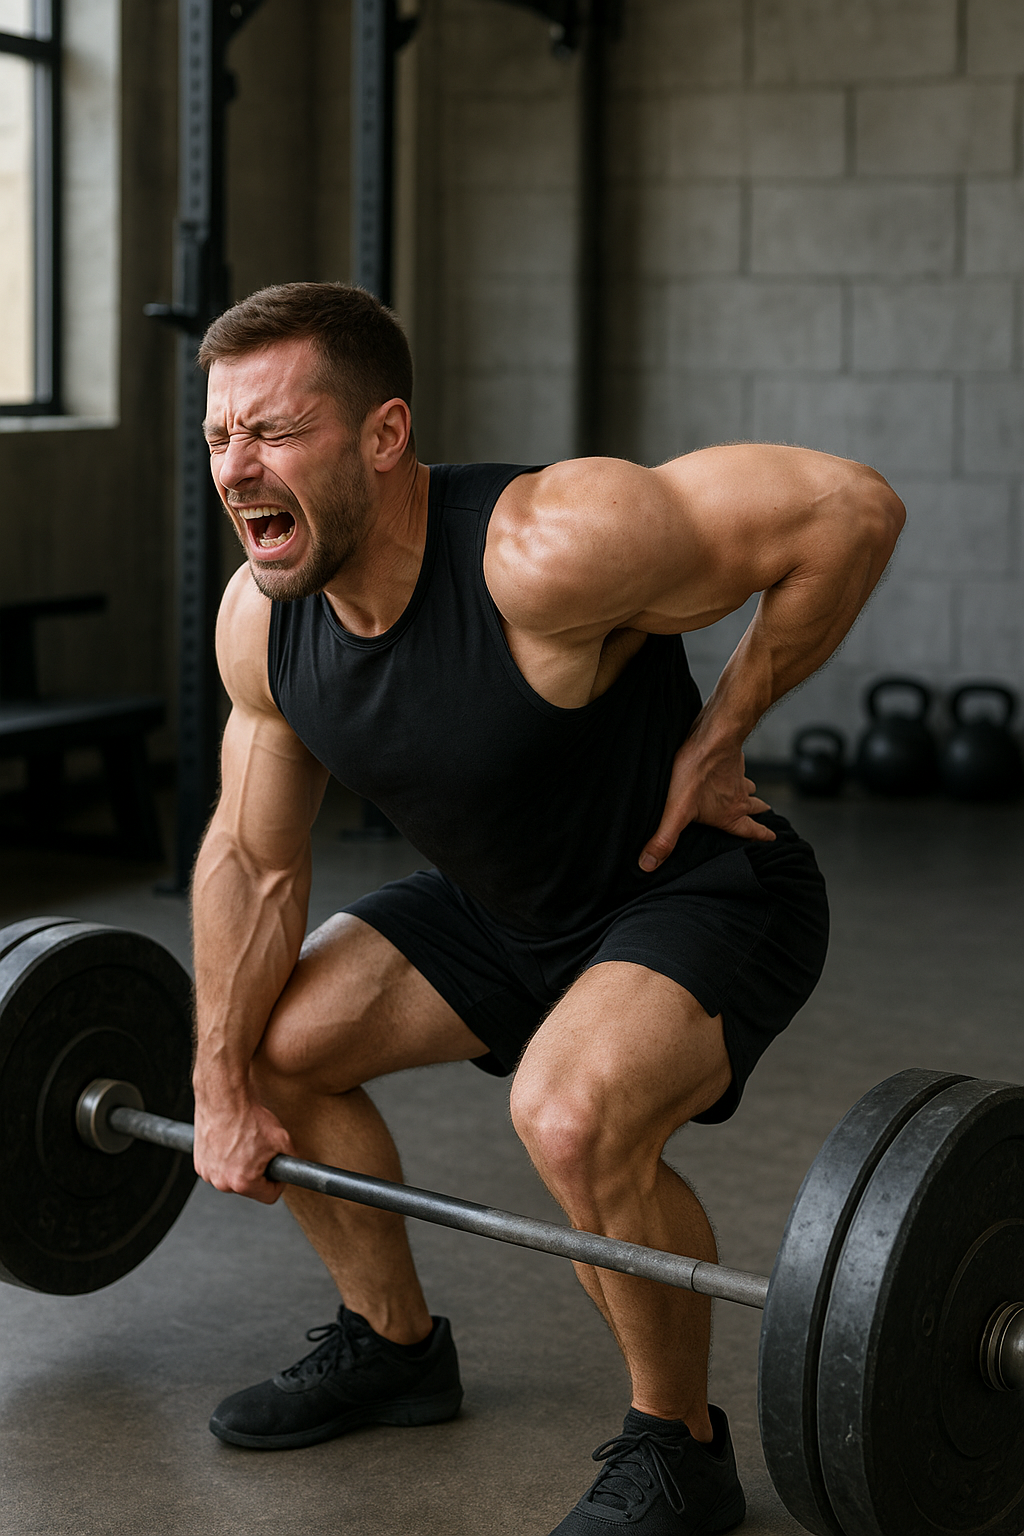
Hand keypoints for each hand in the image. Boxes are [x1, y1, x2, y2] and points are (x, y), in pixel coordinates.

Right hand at [192, 1083, 295, 1204]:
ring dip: (239, 1166)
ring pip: (232, 1178)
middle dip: (257, 1172)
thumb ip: (291, 1160)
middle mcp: (222, 1183)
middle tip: (260, 1151)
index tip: (276, 1170)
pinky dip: (224, 1159)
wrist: (224, 1099)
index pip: (270, 1195)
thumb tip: (294, 1168)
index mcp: (244, 1182)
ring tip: (244, 1144)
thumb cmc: (248, 1117)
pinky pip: (217, 1168)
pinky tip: (230, 1142)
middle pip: (249, 1187)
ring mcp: (208, 1174)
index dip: (278, 1182)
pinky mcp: (199, 1163)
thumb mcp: (282, 1139)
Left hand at [639, 734, 774, 871]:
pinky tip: (731, 769)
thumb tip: (649, 865)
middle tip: (766, 815)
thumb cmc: (697, 774)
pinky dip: (737, 772)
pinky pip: (738, 769)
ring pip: (748, 787)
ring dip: (750, 792)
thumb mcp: (677, 812)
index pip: (750, 831)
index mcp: (730, 814)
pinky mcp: (730, 759)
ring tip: (752, 793)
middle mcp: (738, 797)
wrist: (711, 738)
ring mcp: (737, 776)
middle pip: (753, 808)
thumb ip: (664, 839)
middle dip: (759, 814)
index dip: (761, 837)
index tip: (773, 840)